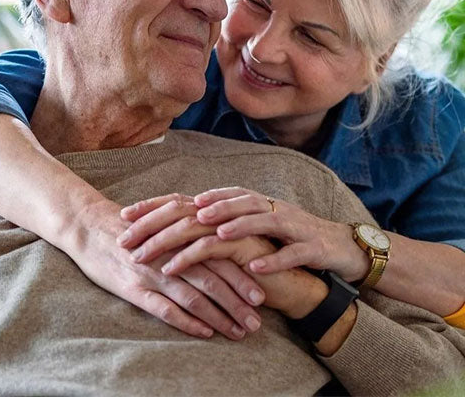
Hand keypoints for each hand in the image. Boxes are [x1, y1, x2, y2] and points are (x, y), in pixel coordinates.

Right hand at [59, 198, 266, 339]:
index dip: (244, 279)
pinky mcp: (133, 287)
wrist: (87, 225)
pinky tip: (204, 332)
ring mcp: (154, 272)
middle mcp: (173, 254)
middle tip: (257, 323)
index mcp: (185, 237)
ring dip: (219, 317)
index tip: (265, 297)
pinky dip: (186, 321)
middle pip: (214, 281)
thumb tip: (227, 247)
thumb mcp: (167, 222)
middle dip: (238, 304)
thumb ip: (194, 233)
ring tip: (238, 332)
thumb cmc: (134, 227)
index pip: (223, 260)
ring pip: (194, 297)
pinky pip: (164, 308)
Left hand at [153, 187, 368, 283]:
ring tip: (192, 248)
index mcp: (244, 203)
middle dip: (171, 226)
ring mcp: (287, 224)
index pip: (194, 198)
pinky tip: (253, 266)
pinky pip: (289, 251)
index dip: (159, 205)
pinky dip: (271, 257)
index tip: (125, 215)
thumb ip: (215, 227)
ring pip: (251, 222)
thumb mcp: (246, 233)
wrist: (339, 249)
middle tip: (138, 242)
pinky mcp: (309, 244)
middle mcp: (262, 207)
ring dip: (222, 233)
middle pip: (214, 209)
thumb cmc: (286, 244)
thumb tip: (172, 227)